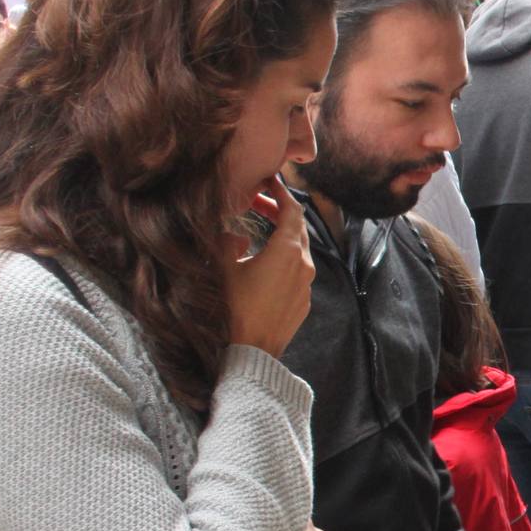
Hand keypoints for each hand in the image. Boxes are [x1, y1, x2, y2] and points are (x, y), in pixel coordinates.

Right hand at [218, 179, 314, 358]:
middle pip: (297, 228)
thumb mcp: (224, 267)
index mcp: (288, 250)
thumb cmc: (236, 307)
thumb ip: (228, 242)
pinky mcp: (304, 301)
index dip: (281, 193)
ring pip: (299, 249)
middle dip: (279, 212)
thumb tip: (234, 234)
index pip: (292, 211)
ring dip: (281, 235)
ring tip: (259, 230)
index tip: (271, 181)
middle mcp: (304, 264)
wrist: (254, 349)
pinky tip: (265, 263)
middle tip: (257, 204)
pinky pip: (298, 271)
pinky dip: (285, 258)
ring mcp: (307, 285)